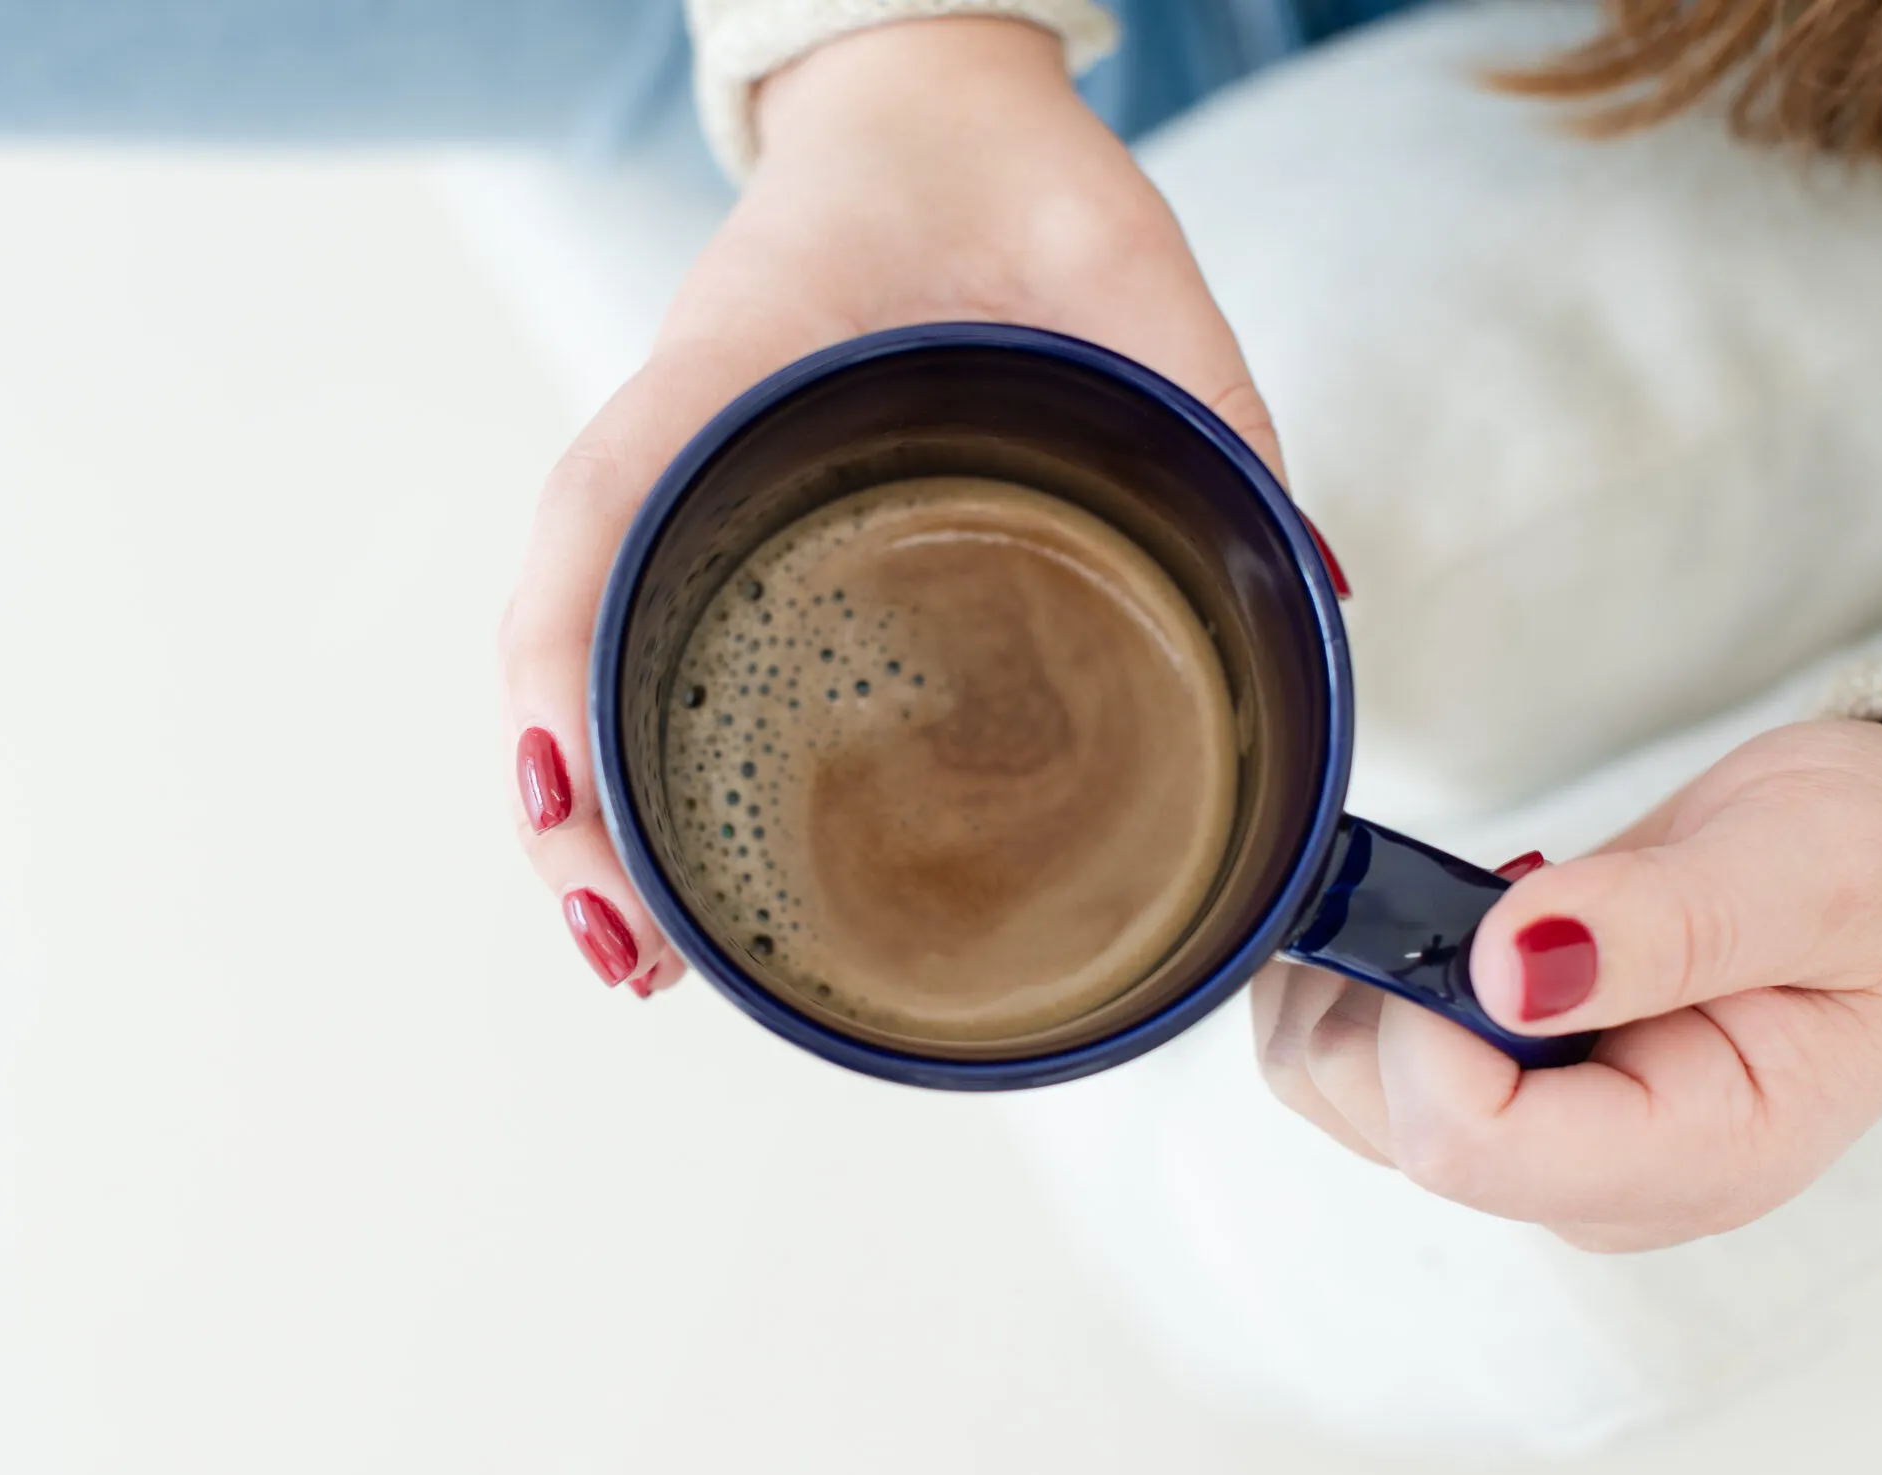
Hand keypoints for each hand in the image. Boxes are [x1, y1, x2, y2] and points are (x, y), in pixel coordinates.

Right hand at [497, 17, 1275, 995]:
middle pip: (563, 627)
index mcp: (740, 360)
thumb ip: (1212, 401)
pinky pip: (641, 634)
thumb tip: (1318, 586)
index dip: (563, 661)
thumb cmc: (996, 174)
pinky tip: (675, 862)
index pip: (601, 506)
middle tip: (634, 954)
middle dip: (572, 805)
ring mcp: (684, 481)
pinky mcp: (718, 513)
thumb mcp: (1119, 261)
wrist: (922, 113)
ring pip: (585, 651)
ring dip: (589, 808)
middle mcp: (681, 435)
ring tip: (642, 954)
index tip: (569, 790)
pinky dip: (631, 751)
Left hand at [1253, 720, 1881, 1250]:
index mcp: (1697, 1158)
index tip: (1472, 916)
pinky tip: (1413, 920)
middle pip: (1390, 1129)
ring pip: (1349, 1100)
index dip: (1425, 1021)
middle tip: (1443, 889)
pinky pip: (1363, 1065)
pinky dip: (1349, 983)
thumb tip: (1506, 964)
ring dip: (1345, 987)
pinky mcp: (1506, 1096)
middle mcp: (1603, 1180)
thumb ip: (1663, 925)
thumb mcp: (1810, 868)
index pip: (1466, 1145)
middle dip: (1373, 999)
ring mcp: (1548, 1145)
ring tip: (1433, 897)